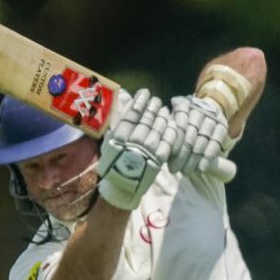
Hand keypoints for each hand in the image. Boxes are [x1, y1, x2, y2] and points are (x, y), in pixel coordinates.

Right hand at [97, 89, 176, 209]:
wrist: (122, 185)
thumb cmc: (114, 161)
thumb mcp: (109, 141)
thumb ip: (118, 122)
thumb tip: (128, 100)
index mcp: (119, 137)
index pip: (133, 112)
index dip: (141, 100)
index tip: (146, 93)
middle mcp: (133, 142)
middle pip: (147, 118)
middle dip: (153, 106)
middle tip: (156, 101)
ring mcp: (147, 151)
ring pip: (159, 127)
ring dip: (162, 116)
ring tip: (163, 110)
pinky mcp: (159, 159)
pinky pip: (168, 141)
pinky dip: (170, 130)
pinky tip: (170, 124)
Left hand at [168, 95, 228, 175]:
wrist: (203, 116)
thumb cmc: (180, 128)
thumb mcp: (171, 127)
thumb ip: (167, 136)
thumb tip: (159, 152)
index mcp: (182, 104)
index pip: (179, 126)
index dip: (174, 144)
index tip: (168, 160)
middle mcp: (198, 106)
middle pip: (190, 133)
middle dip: (182, 154)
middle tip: (174, 170)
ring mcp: (212, 114)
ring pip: (202, 138)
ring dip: (194, 158)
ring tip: (185, 172)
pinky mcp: (222, 123)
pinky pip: (215, 141)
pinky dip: (208, 156)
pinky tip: (201, 168)